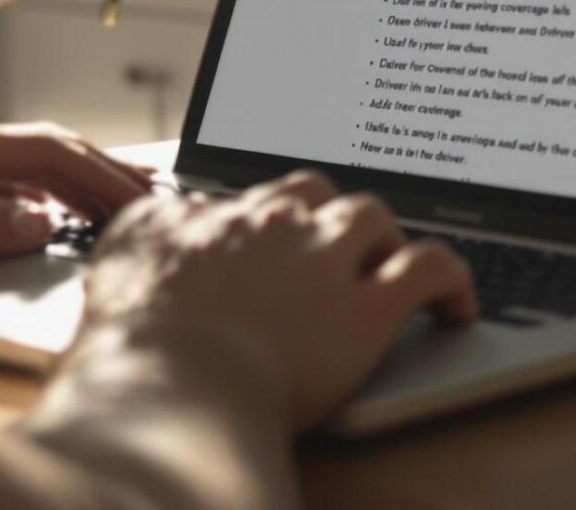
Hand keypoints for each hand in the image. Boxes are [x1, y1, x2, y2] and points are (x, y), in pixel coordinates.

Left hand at [0, 115, 153, 273]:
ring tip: (121, 203)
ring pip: (18, 165)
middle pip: (37, 150)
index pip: (37, 152)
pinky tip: (54, 212)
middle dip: (98, 171)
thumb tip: (40, 221)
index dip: (95, 175)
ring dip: (72, 182)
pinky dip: (36, 193)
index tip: (140, 201)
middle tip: (153, 200)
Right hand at [80, 171, 476, 430]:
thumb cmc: (132, 340)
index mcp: (216, 210)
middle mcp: (275, 220)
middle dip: (327, 215)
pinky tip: (456, 305)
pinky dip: (453, 281)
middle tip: (332, 252)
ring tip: (388, 270)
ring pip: (373, 216)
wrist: (169, 385)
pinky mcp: (368, 310)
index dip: (274, 220)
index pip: (257, 195)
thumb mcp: (118, 255)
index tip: (278, 242)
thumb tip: (177, 212)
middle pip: (318, 190)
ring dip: (383, 239)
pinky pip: (432, 269)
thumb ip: (152, 224)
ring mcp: (324, 259)